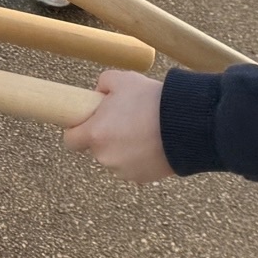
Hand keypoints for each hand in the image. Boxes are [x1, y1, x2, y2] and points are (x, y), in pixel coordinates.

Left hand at [63, 69, 173, 185]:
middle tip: (125, 120)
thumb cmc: (151, 101)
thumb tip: (98, 93)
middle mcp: (105, 157)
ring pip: (115, 158)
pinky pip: (133, 167)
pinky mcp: (142, 178)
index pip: (70, 141)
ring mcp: (124, 170)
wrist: (187, 124)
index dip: (77, 130)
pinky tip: (153, 142)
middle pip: (96, 148)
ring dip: (123, 148)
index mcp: (94, 134)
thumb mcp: (123, 79)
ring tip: (143, 130)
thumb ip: (102, 84)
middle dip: (106, 136)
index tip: (86, 122)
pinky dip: (139, 158)